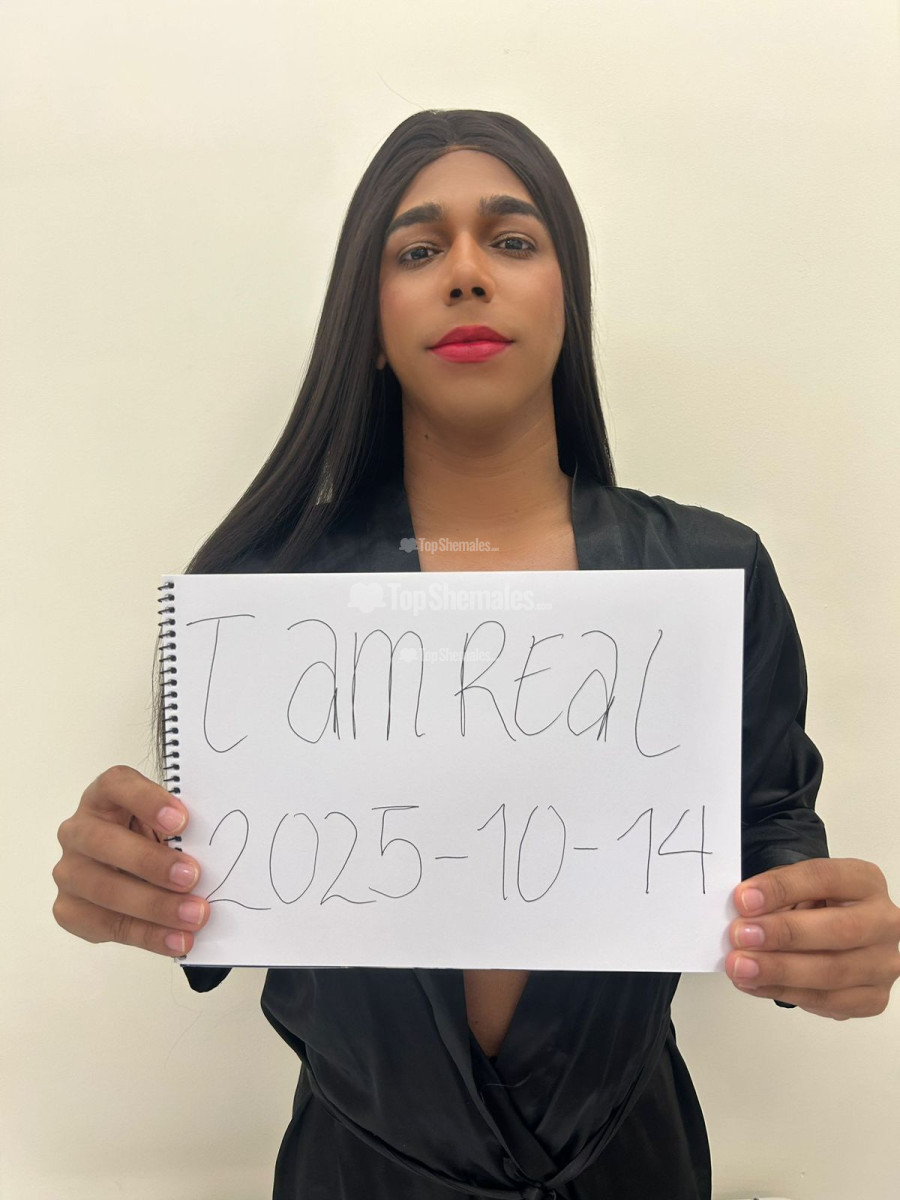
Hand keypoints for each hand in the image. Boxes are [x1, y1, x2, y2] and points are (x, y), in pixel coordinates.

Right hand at [53, 765, 209, 956]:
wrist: (133, 870)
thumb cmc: (155, 838)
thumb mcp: (167, 824)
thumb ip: (181, 830)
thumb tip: (217, 850)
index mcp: (104, 795)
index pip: (116, 785)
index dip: (147, 801)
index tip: (182, 821)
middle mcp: (78, 829)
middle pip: (105, 842)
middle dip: (151, 863)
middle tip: (192, 877)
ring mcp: (70, 870)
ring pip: (104, 889)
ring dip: (154, 906)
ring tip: (194, 917)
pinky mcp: (69, 908)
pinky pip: (105, 925)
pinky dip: (146, 935)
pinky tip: (176, 940)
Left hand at [726, 858, 899, 1017]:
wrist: (835, 932)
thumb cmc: (816, 906)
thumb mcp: (798, 887)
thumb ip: (776, 895)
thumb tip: (744, 913)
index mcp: (865, 882)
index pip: (825, 878)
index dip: (782, 889)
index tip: (745, 899)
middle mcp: (884, 921)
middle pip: (839, 929)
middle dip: (783, 934)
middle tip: (742, 936)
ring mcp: (882, 963)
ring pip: (833, 972)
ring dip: (779, 971)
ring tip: (742, 967)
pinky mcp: (873, 998)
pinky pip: (828, 1001)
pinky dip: (785, 993)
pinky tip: (756, 984)